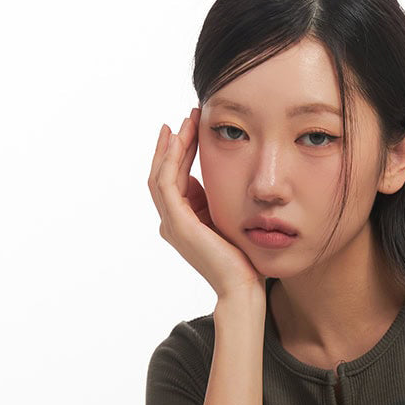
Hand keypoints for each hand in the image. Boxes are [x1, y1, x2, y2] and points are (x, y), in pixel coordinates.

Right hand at [147, 109, 265, 305]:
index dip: (181, 153)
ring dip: (172, 146)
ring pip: (161, 174)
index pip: (175, 179)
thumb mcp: (227, 221)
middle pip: (163, 173)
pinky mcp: (178, 223)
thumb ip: (215, 202)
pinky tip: (180, 140)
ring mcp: (172, 223)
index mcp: (183, 222)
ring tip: (184, 122)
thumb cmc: (243, 259)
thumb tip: (214, 179)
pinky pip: (166, 182)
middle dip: (174, 144)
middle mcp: (172, 222)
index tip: (192, 128)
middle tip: (187, 117)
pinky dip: (170, 159)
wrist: (243, 286)